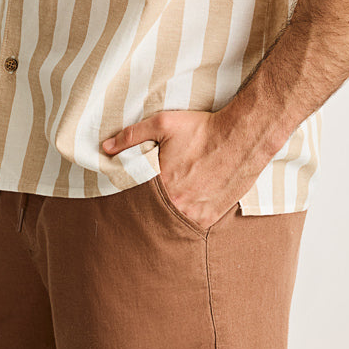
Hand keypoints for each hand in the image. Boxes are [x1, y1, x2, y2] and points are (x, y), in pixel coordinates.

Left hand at [101, 109, 256, 231]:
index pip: (136, 196)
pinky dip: (187, 216)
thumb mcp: (164, 124)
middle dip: (150, 205)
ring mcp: (195, 215)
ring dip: (168, 212)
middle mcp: (178, 206)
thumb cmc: (203, 129)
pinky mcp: (211, 219)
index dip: (133, 193)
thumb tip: (106, 147)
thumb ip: (132, 135)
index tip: (131, 189)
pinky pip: (191, 225)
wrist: (242, 137)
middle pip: (153, 212)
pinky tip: (187, 202)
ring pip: (172, 220)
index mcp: (162, 186)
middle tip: (152, 195)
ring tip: (171, 198)